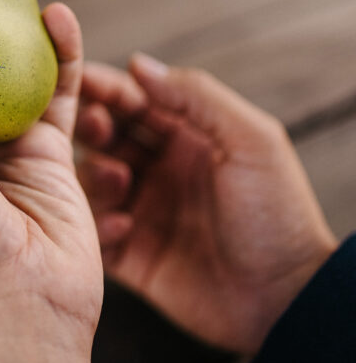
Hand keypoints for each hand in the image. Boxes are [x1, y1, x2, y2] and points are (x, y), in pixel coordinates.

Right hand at [75, 55, 337, 353]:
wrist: (284, 298)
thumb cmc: (277, 215)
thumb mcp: (250, 141)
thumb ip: (196, 97)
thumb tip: (139, 64)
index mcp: (186, 137)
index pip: (135, 102)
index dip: (105, 87)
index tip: (76, 77)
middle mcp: (158, 169)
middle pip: (107, 136)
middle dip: (93, 126)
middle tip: (91, 126)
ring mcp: (142, 210)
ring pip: (93, 180)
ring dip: (97, 175)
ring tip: (120, 181)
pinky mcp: (130, 252)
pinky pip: (96, 231)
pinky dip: (100, 225)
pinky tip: (126, 228)